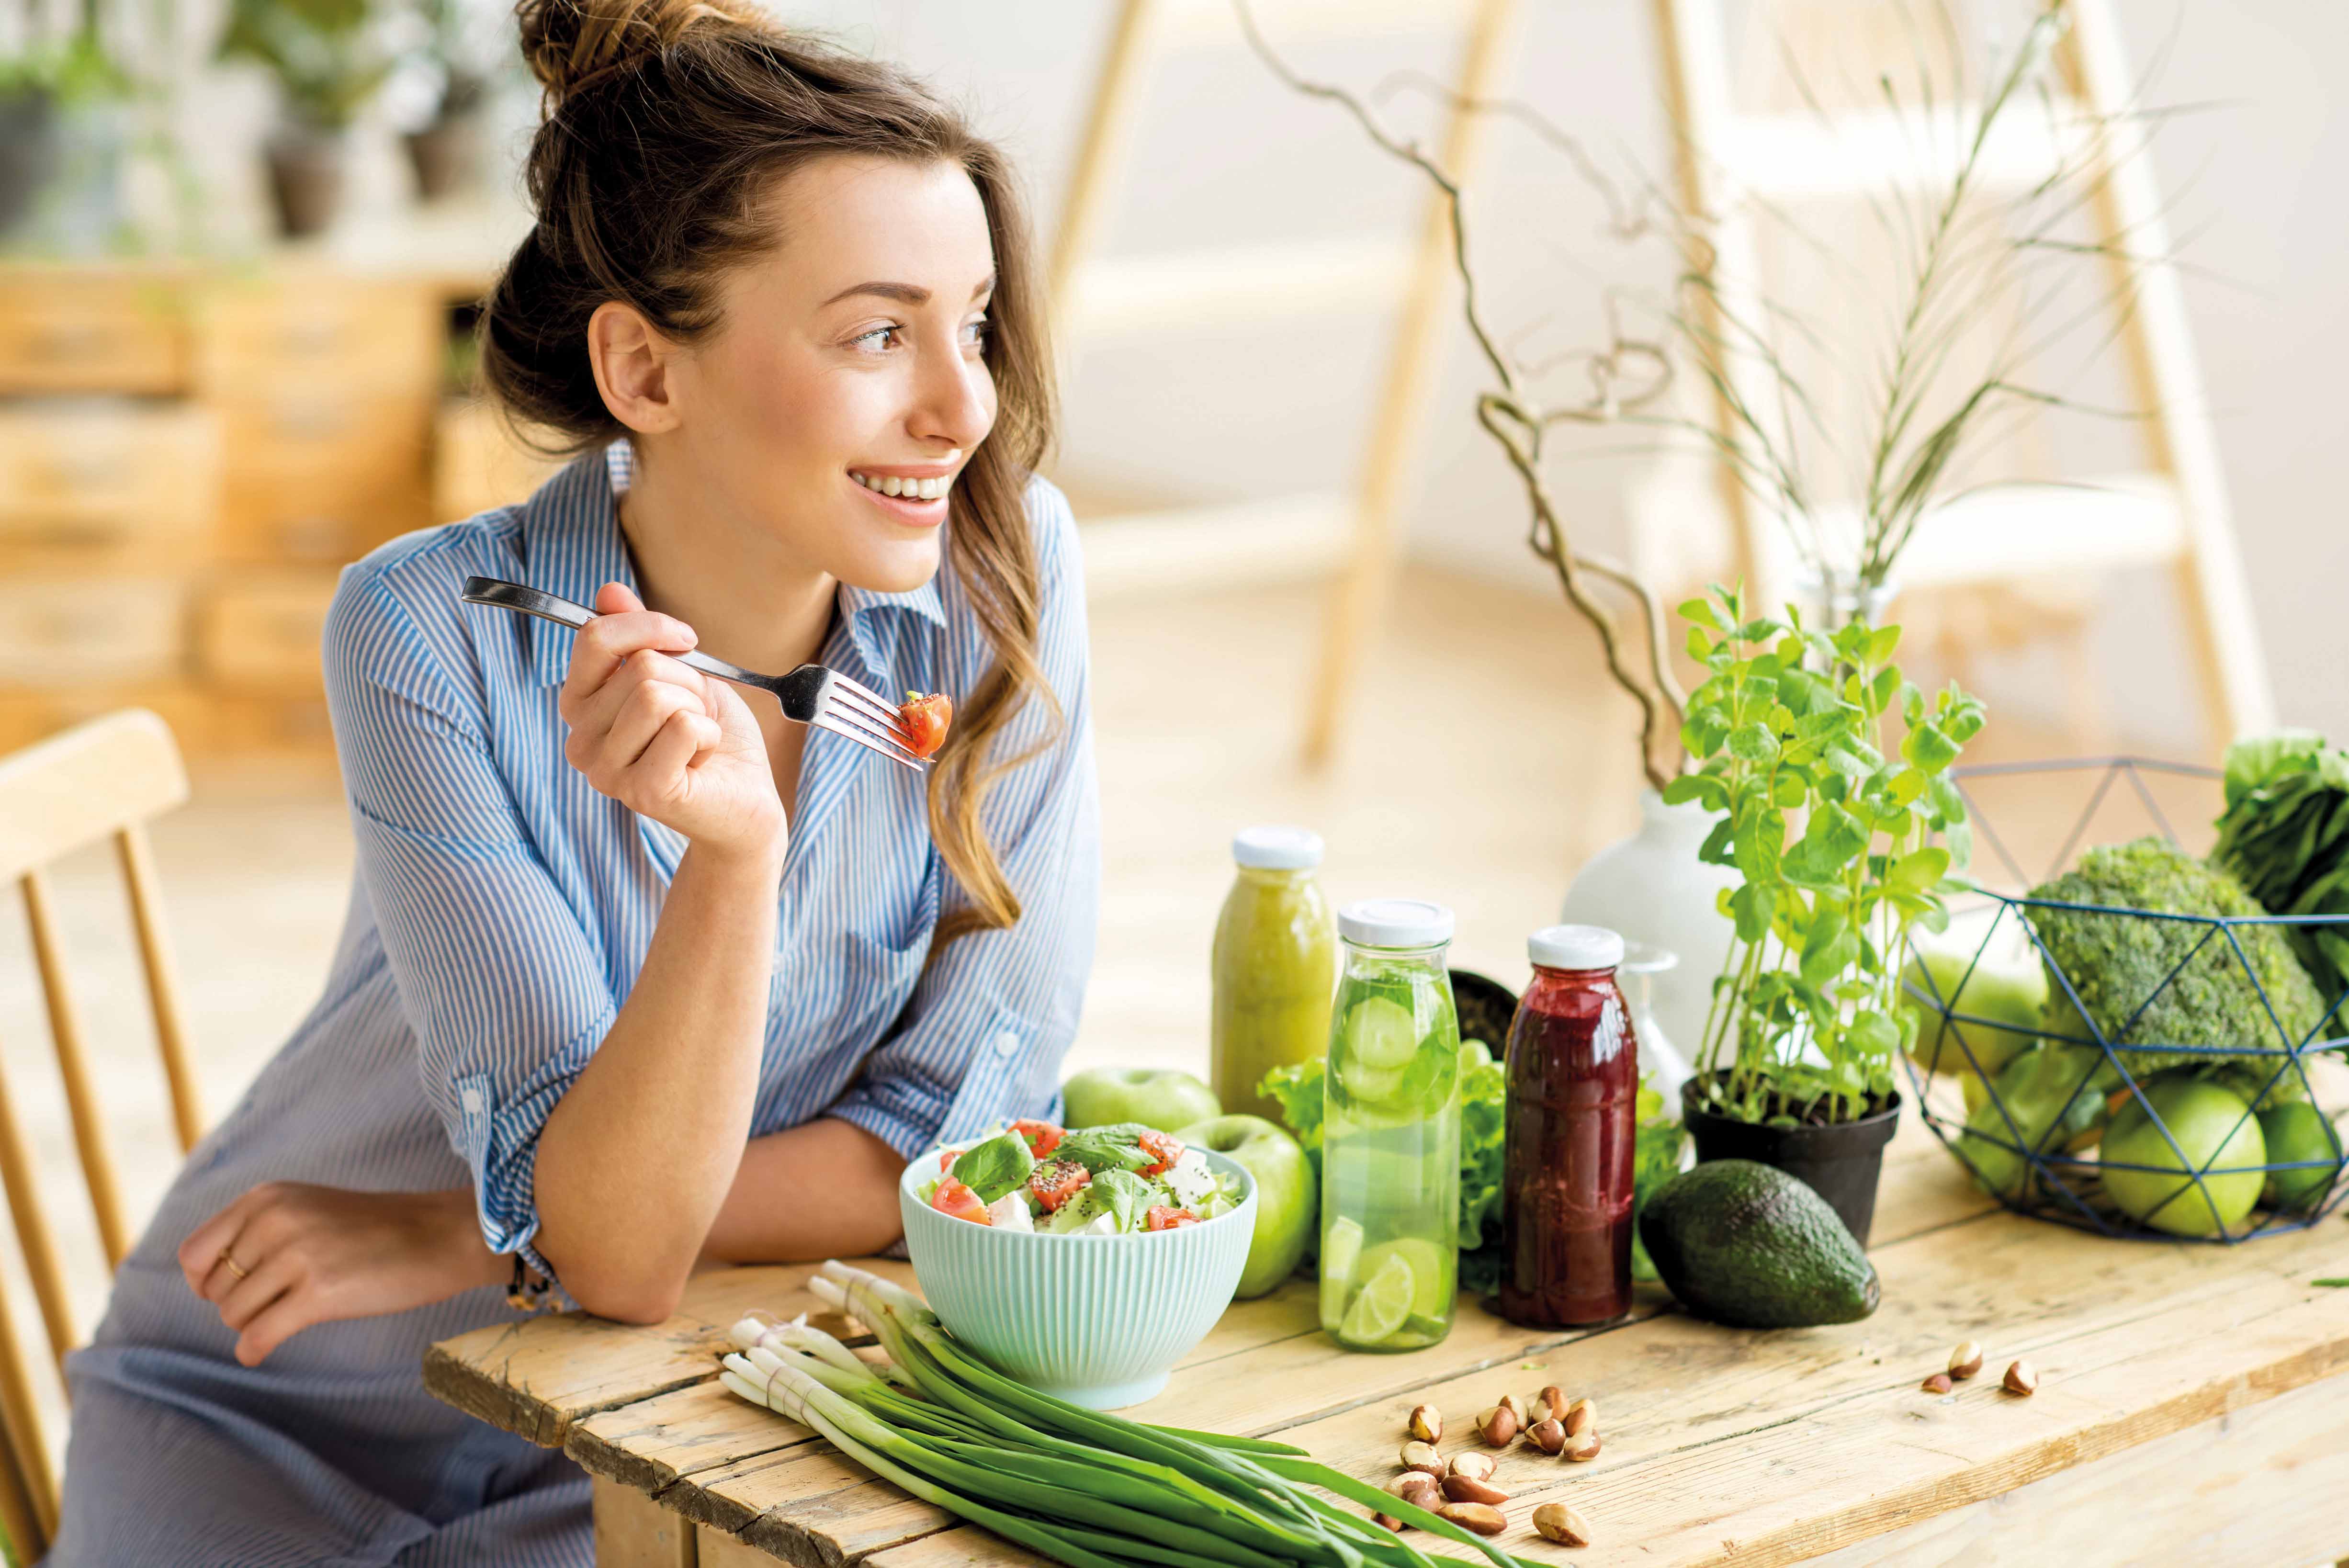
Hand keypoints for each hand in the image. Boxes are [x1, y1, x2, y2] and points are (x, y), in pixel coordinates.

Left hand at [177, 1183, 506, 1366]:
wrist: (441, 1235)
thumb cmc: (375, 1228)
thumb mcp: (306, 1208)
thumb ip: (256, 1230)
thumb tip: (200, 1280)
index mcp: (267, 1198)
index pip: (195, 1254)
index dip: (204, 1281)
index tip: (231, 1290)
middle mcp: (276, 1220)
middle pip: (214, 1289)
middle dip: (237, 1304)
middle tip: (275, 1302)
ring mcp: (298, 1255)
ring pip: (234, 1314)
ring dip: (253, 1324)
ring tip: (287, 1315)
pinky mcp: (320, 1293)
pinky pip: (258, 1336)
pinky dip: (253, 1350)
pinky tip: (260, 1352)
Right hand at [558, 582, 784, 861]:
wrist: (746, 800)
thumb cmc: (711, 737)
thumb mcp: (679, 673)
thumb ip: (639, 636)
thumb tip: (608, 590)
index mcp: (580, 706)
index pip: (595, 638)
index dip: (649, 626)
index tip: (687, 640)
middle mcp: (580, 741)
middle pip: (639, 667)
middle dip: (687, 680)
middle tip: (696, 713)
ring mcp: (606, 771)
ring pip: (656, 694)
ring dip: (697, 707)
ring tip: (698, 736)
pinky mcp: (642, 791)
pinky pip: (683, 727)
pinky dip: (709, 734)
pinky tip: (703, 758)